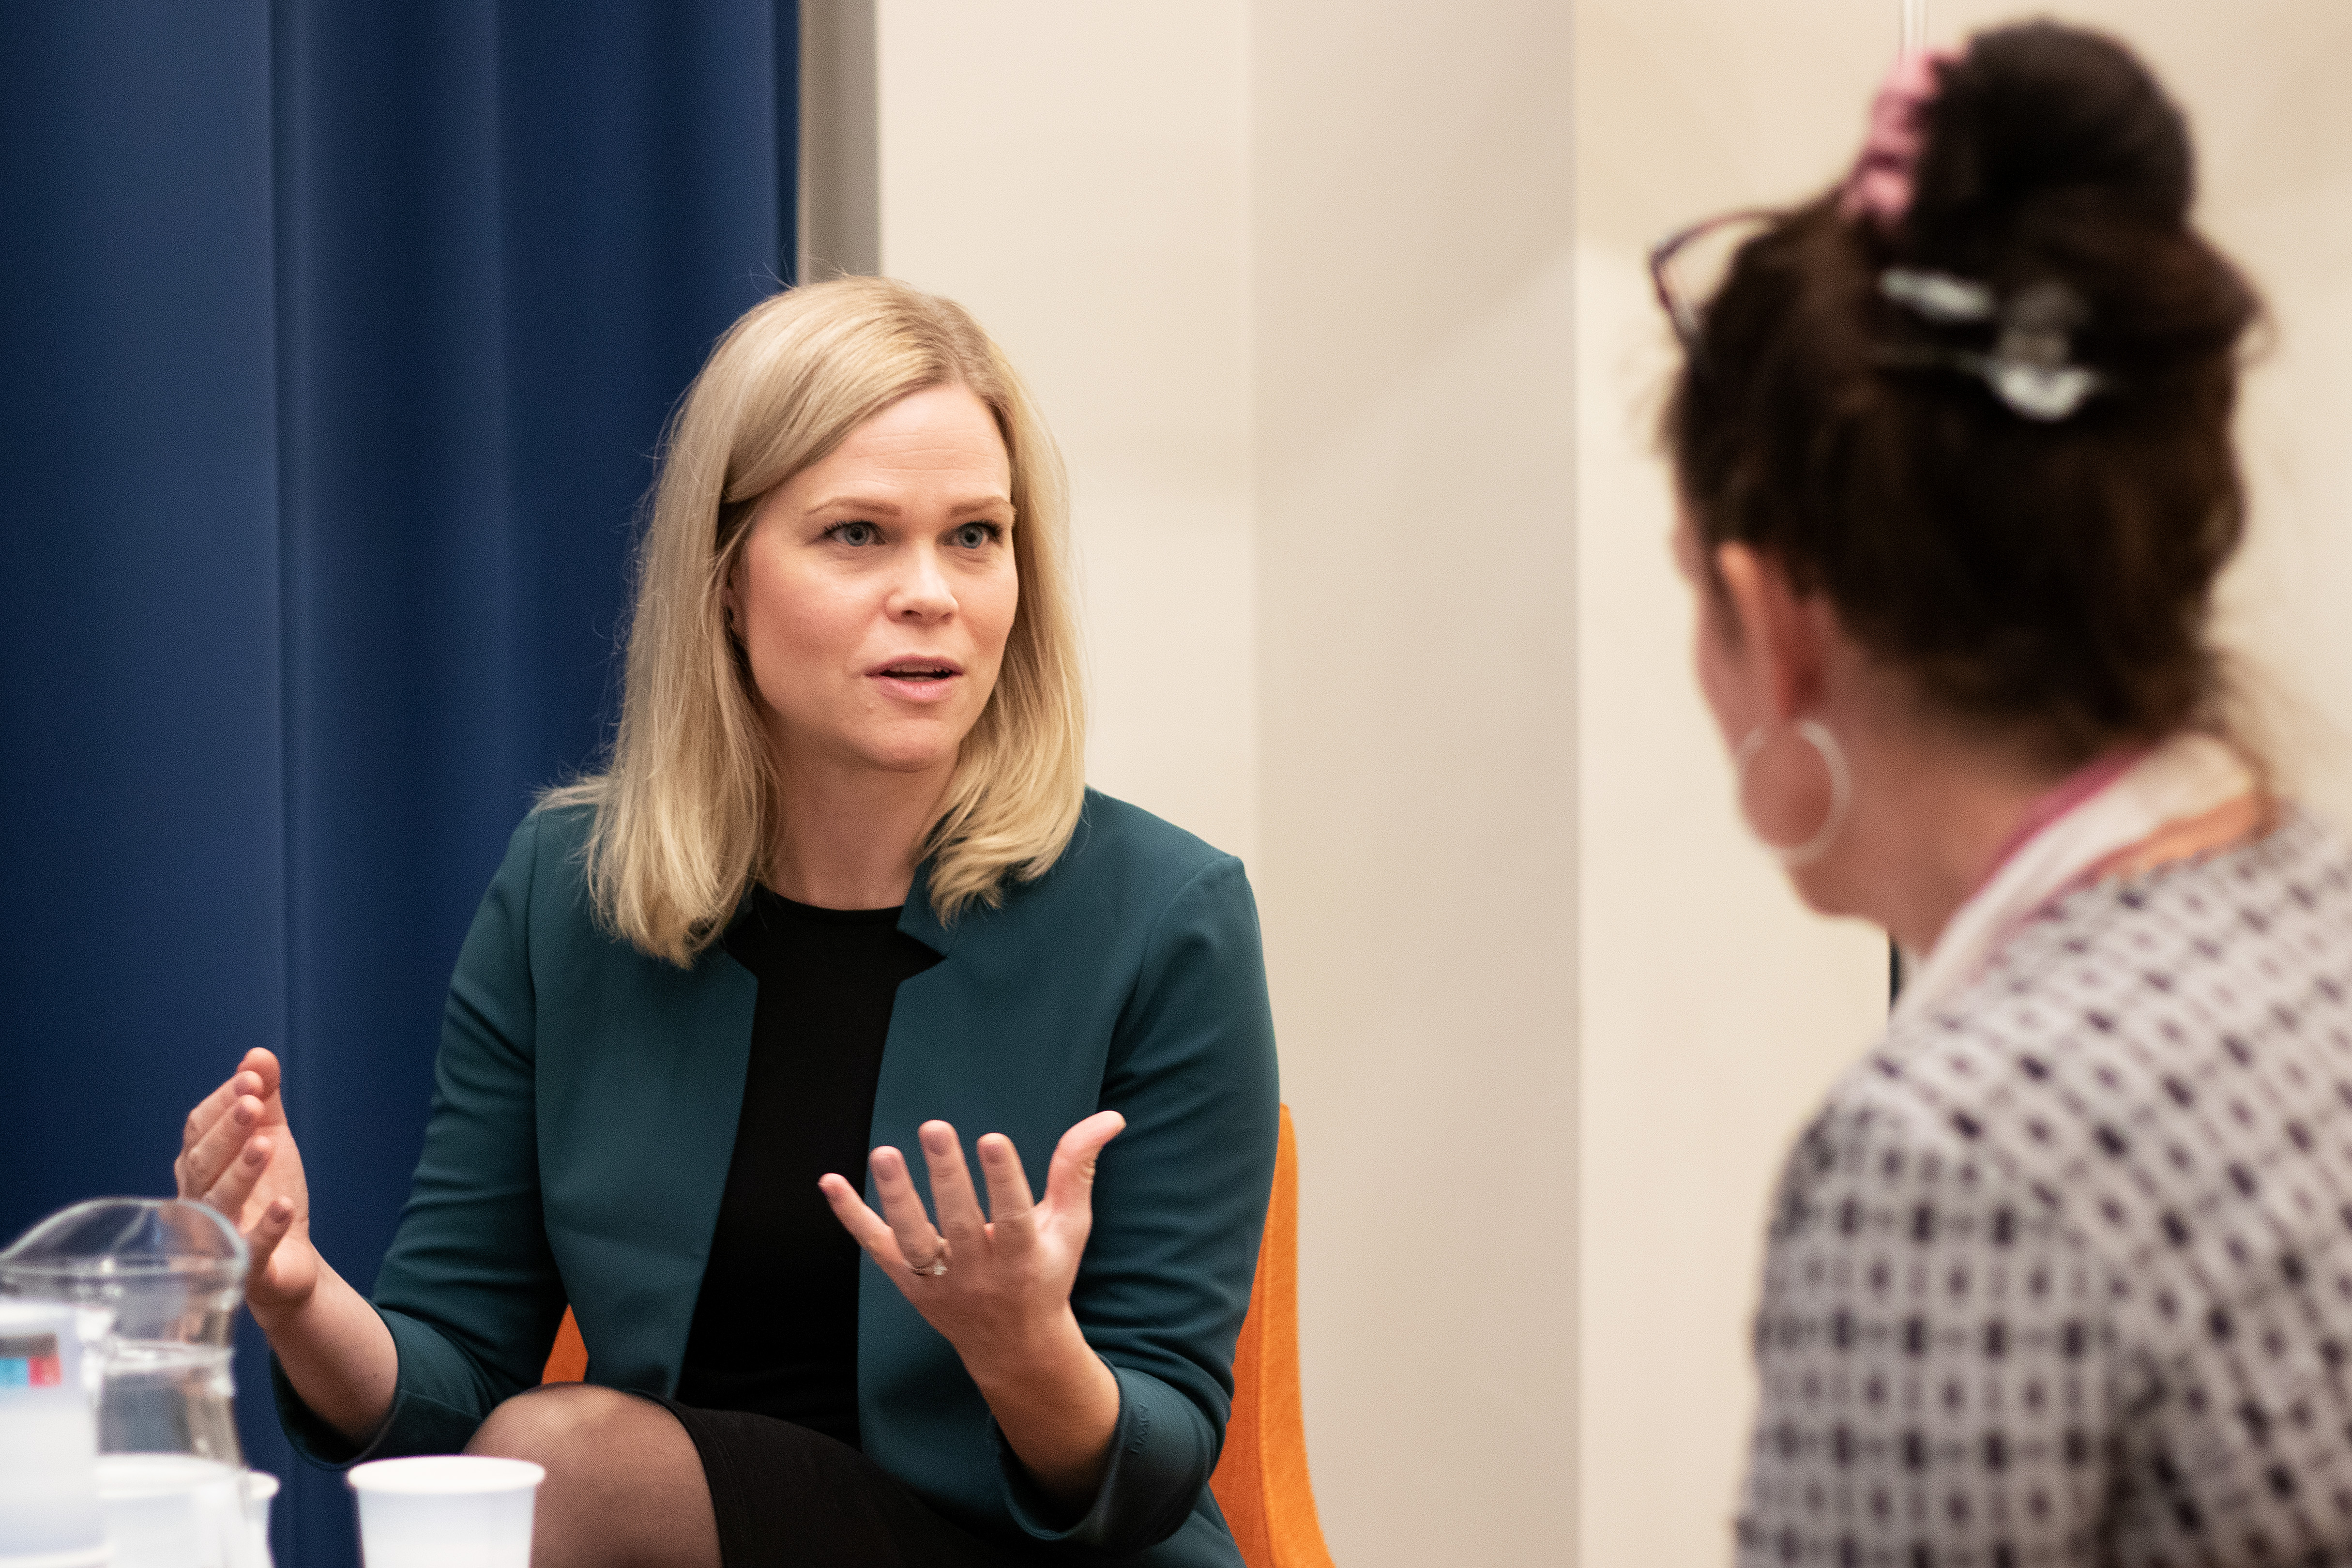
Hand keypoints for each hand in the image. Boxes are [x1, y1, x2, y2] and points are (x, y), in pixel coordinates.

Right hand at [175, 1047, 318, 1326]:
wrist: (291, 1259)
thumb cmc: (268, 1193)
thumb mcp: (271, 1139)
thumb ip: (265, 1099)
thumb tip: (258, 1055)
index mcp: (200, 1165)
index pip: (198, 1129)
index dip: (223, 1103)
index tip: (251, 1078)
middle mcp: (200, 1199)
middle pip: (203, 1163)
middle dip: (226, 1132)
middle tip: (252, 1104)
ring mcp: (218, 1237)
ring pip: (220, 1203)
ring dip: (241, 1172)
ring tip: (266, 1145)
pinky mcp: (245, 1269)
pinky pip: (251, 1248)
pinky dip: (267, 1227)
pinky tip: (284, 1205)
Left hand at [820, 1113, 1126, 1506]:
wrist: (1012, 1346)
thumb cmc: (1046, 1274)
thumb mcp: (1070, 1227)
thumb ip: (1078, 1169)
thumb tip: (1110, 1116)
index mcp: (1023, 1258)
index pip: (1012, 1216)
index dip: (1003, 1178)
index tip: (992, 1138)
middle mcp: (978, 1272)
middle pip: (958, 1222)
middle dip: (946, 1176)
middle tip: (935, 1127)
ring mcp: (938, 1280)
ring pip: (912, 1239)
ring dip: (896, 1197)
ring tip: (884, 1152)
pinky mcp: (907, 1283)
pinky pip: (875, 1248)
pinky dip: (851, 1217)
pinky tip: (829, 1181)